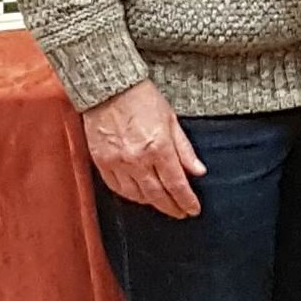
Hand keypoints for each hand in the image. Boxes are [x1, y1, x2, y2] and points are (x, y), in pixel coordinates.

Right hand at [83, 80, 205, 219]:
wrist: (108, 87)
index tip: (193, 209)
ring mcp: (117, 163)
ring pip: (137, 196)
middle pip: (158, 195)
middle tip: (180, 212)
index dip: (187, 201)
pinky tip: (139, 195)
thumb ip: (185, 149)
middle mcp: (138, 160)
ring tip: (162, 203)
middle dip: (172, 207)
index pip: (176, 185)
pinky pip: (117, 188)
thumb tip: (198, 172)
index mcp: (159, 147)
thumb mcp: (171, 120)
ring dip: (152, 203)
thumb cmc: (142, 99)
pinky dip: (130, 195)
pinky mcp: (102, 162)